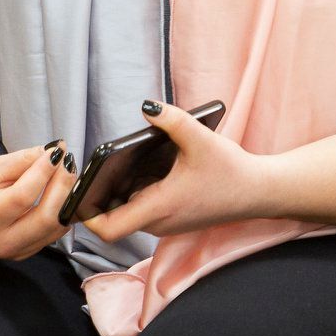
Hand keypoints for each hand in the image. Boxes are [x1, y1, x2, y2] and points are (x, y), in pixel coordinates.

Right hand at [0, 141, 75, 258]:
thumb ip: (21, 160)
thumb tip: (53, 150)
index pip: (23, 196)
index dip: (44, 172)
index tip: (57, 152)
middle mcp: (1, 241)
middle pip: (46, 217)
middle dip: (62, 187)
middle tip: (67, 163)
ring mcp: (15, 252)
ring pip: (55, 228)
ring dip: (67, 198)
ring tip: (65, 174)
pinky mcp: (26, 254)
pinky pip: (53, 234)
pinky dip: (61, 212)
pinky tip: (59, 193)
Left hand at [80, 100, 268, 242]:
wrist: (259, 192)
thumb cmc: (231, 170)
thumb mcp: (201, 138)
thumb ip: (172, 119)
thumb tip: (145, 106)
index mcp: (159, 207)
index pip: (109, 228)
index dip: (86, 215)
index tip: (76, 194)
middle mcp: (159, 222)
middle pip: (114, 217)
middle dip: (99, 195)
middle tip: (91, 168)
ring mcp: (167, 223)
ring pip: (129, 212)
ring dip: (118, 192)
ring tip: (112, 164)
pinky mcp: (174, 218)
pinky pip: (143, 209)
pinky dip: (135, 192)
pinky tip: (140, 167)